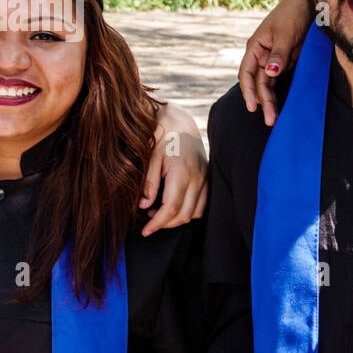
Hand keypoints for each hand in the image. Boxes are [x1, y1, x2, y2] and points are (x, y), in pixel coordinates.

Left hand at [141, 102, 207, 235]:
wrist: (181, 122)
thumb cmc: (163, 137)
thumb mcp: (150, 156)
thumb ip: (148, 182)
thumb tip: (144, 206)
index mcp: (181, 173)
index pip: (171, 208)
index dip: (157, 223)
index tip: (145, 231)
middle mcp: (198, 178)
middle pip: (184, 214)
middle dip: (165, 224)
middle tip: (149, 223)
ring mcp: (206, 179)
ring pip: (196, 212)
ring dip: (178, 219)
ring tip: (159, 213)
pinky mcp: (209, 179)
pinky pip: (203, 205)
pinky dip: (190, 212)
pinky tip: (176, 206)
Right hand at [239, 0, 310, 124]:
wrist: (311, 4)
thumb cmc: (293, 14)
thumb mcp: (285, 33)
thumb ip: (278, 54)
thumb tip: (270, 73)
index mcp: (256, 47)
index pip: (246, 73)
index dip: (248, 91)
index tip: (253, 107)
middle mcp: (262, 55)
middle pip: (258, 83)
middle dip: (263, 102)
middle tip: (270, 120)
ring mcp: (275, 59)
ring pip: (268, 85)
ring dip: (271, 101)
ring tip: (276, 119)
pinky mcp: (288, 62)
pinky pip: (281, 81)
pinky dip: (280, 93)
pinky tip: (283, 106)